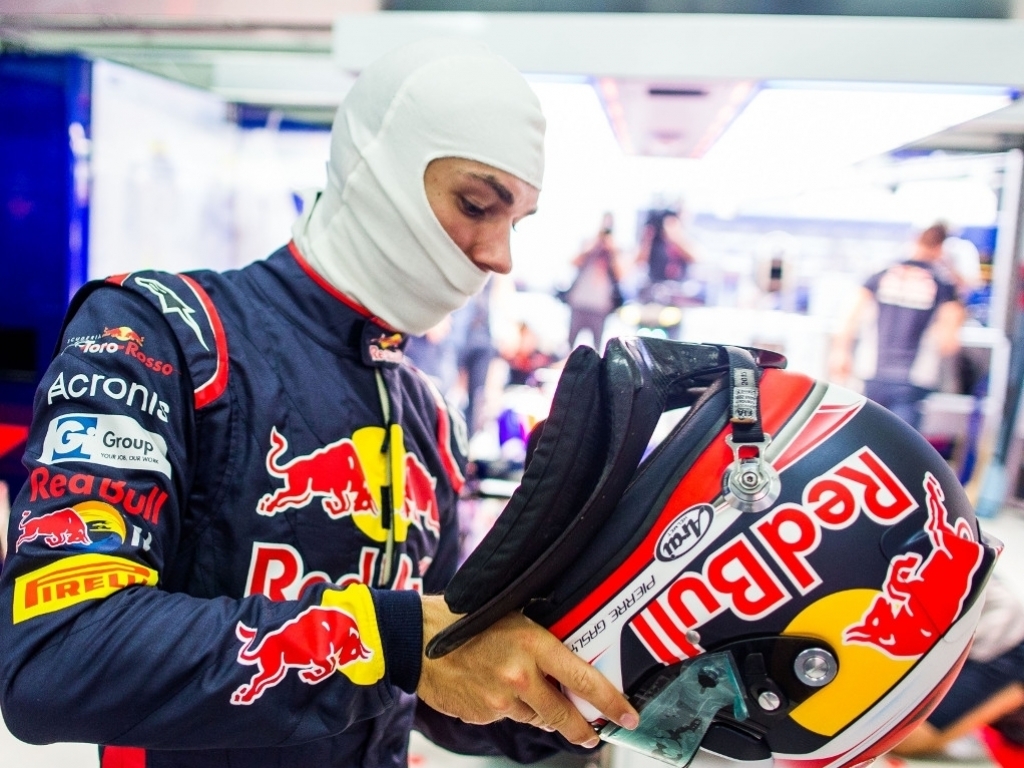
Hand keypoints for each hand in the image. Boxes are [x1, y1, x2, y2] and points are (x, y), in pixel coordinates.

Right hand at [417, 595, 638, 747]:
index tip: (627, 716)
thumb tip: (571, 654)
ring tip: (530, 692)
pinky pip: (508, 716)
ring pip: (536, 717)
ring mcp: (500, 700)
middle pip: (564, 714)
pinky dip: (510, 708)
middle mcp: (521, 676)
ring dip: (541, 711)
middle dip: (583, 728)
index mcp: (534, 645)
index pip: (585, 680)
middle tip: (594, 734)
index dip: (611, 702)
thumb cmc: (464, 619)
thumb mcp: (512, 615)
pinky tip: (494, 687)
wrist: (416, 638)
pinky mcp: (483, 715)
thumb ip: (541, 637)